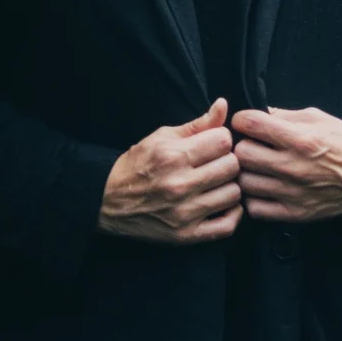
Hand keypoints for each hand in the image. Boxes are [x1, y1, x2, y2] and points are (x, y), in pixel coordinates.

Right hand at [99, 99, 242, 242]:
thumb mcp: (162, 137)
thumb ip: (197, 124)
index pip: (223, 140)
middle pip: (232, 166)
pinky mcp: (186, 235)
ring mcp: (184, 213)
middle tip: (215, 163)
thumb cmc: (137, 165)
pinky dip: (232, 214)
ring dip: (229, 186)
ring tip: (216, 183)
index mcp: (173, 156)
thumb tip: (223, 105)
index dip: (221, 139)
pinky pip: (227, 226)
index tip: (212, 144)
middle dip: (227, 161)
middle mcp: (179, 185)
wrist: (107, 201)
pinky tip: (222, 203)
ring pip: (234, 194)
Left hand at [230, 105, 341, 222]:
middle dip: (242, 146)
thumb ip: (285, 115)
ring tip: (256, 168)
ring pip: (245, 182)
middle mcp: (293, 166)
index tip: (245, 123)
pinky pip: (255, 208)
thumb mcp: (318, 118)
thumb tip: (258, 113)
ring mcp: (292, 192)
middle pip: (242, 154)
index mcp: (299, 139)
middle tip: (251, 146)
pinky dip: (254, 199)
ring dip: (247, 173)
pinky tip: (263, 189)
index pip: (250, 124)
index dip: (242, 120)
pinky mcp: (294, 213)